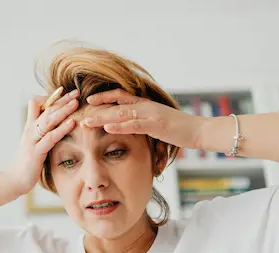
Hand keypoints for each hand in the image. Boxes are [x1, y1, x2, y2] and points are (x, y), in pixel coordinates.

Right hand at [4, 87, 78, 195]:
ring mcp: (32, 141)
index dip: (52, 98)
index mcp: (30, 128)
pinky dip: (61, 129)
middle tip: (76, 91)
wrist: (13, 180)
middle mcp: (30, 130)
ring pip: (48, 121)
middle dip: (61, 100)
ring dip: (63, 110)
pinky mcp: (36, 152)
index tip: (65, 91)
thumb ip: (41, 133)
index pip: (40, 106)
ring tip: (76, 102)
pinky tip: (72, 122)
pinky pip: (50, 138)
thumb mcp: (33, 144)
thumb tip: (52, 125)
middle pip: (46, 110)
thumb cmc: (25, 163)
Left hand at [81, 89, 207, 149]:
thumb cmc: (179, 128)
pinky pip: (135, 125)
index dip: (103, 97)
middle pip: (115, 104)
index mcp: (144, 104)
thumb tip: (130, 123)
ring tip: (86, 121)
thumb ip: (143, 120)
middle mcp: (145, 106)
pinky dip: (120, 126)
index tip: (88, 100)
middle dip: (96, 108)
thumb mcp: (157, 122)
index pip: (119, 96)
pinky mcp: (156, 125)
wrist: (200, 130)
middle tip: (78, 112)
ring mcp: (150, 114)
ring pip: (121, 113)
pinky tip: (108, 128)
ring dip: (102, 118)